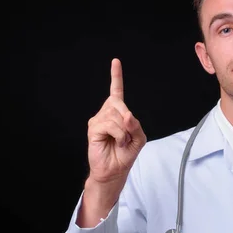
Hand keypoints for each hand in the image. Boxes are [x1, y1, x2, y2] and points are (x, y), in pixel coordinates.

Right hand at [86, 58, 145, 184]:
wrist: (114, 170)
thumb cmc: (125, 154)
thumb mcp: (138, 138)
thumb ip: (135, 124)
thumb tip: (126, 114)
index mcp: (116, 113)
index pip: (116, 91)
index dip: (116, 76)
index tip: (115, 61)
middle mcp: (105, 113)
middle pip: (120, 104)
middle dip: (128, 120)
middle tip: (126, 136)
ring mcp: (98, 120)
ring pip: (117, 116)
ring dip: (124, 131)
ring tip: (120, 141)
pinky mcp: (94, 128)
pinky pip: (111, 124)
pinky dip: (119, 134)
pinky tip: (116, 142)